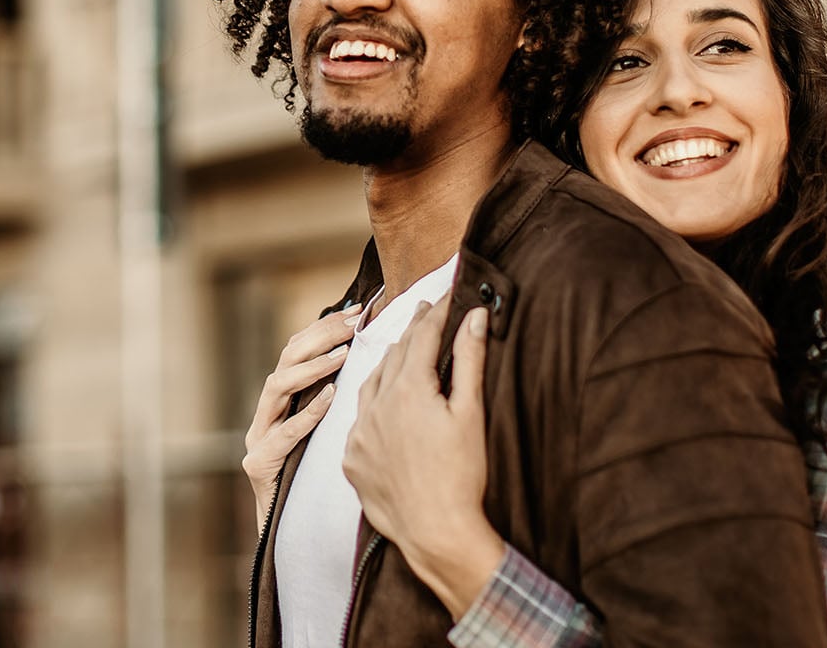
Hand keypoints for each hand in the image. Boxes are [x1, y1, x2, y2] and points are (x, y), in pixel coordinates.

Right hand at [242, 302, 359, 530]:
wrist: (296, 534)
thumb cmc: (321, 480)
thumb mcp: (333, 430)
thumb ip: (343, 394)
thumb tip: (382, 353)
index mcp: (284, 401)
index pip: (299, 349)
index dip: (325, 327)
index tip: (358, 311)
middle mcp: (267, 414)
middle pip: (284, 359)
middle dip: (318, 337)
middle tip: (351, 324)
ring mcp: (259, 437)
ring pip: (276, 388)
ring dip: (311, 368)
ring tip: (342, 355)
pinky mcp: (259, 464)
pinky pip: (283, 433)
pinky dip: (307, 413)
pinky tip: (330, 397)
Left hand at [342, 296, 503, 618]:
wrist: (436, 533)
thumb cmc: (462, 475)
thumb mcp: (470, 413)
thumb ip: (469, 360)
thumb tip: (474, 316)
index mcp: (408, 390)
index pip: (421, 337)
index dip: (435, 312)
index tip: (446, 293)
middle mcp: (375, 407)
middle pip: (394, 357)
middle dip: (412, 333)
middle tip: (425, 312)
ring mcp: (359, 435)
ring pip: (370, 386)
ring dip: (388, 366)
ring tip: (403, 353)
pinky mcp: (351, 461)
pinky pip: (359, 421)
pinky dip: (373, 406)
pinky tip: (384, 406)